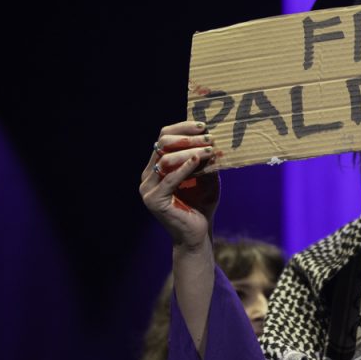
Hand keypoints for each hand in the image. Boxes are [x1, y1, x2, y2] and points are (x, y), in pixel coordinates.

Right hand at [139, 120, 220, 250]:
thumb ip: (204, 158)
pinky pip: (169, 179)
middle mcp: (148, 175)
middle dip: (187, 138)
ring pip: (165, 159)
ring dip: (190, 151)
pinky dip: (184, 167)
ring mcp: (148, 188)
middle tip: (208, 136)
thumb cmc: (201, 204)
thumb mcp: (205, 175)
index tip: (203, 125)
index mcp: (156, 166)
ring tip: (210, 149)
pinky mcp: (154, 200)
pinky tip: (199, 159)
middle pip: (162, 144)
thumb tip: (212, 135)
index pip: (163, 137)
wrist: (197, 234)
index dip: (182, 128)